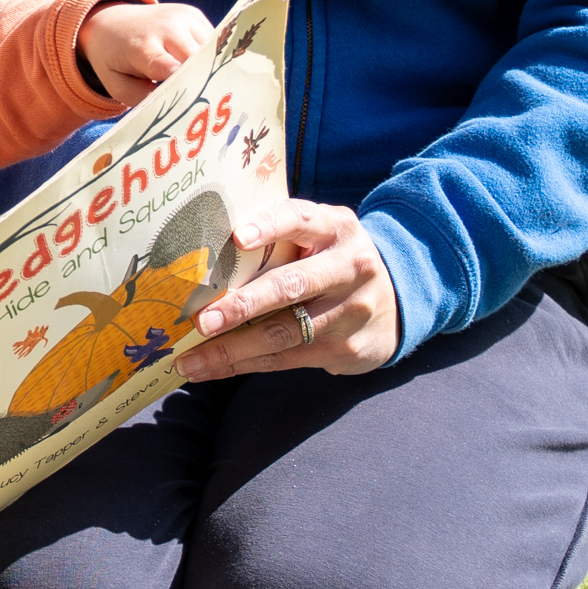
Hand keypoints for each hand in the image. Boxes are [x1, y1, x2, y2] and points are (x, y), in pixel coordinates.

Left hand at [82, 0, 211, 104]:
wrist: (112, 20)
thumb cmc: (115, 59)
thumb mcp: (117, 85)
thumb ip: (143, 99)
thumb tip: (176, 104)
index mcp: (142, 47)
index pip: (168, 66)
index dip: (184, 84)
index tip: (195, 101)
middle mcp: (166, 26)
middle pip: (196, 60)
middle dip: (202, 83)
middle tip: (206, 107)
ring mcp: (183, 17)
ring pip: (210, 51)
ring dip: (207, 70)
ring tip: (201, 87)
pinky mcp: (194, 15)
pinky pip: (212, 43)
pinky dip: (207, 58)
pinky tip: (197, 67)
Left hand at [180, 201, 398, 378]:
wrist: (397, 303)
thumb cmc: (332, 261)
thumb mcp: (322, 235)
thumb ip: (281, 234)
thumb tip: (206, 247)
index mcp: (337, 229)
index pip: (301, 219)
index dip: (269, 226)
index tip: (237, 238)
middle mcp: (349, 268)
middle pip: (290, 286)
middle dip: (242, 306)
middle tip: (201, 321)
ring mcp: (350, 312)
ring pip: (283, 333)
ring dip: (231, 349)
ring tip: (190, 360)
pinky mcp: (346, 349)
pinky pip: (285, 359)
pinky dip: (242, 365)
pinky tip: (210, 369)